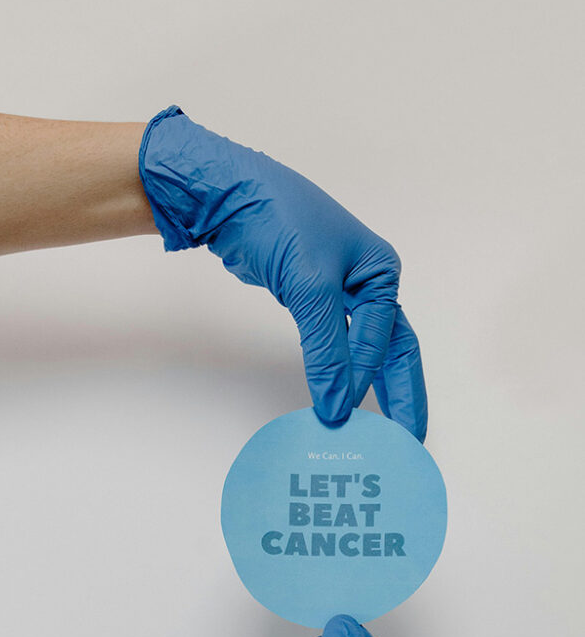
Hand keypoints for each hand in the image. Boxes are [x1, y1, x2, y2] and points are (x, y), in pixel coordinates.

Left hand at [139, 106, 426, 437]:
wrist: (228, 196)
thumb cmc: (278, 221)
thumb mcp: (310, 288)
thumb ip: (327, 351)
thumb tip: (336, 405)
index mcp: (381, 273)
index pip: (384, 341)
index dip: (367, 381)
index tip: (344, 416)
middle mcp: (368, 283)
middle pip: (392, 350)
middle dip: (401, 395)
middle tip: (407, 440)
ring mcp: (340, 293)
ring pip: (364, 351)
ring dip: (372, 387)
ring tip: (382, 429)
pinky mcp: (312, 301)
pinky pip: (334, 346)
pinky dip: (339, 372)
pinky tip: (340, 396)